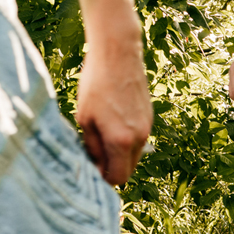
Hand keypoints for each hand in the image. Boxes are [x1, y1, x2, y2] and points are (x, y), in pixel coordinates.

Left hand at [75, 19, 151, 184]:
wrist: (118, 54)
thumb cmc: (95, 84)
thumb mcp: (84, 119)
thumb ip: (91, 147)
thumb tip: (95, 165)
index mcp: (122, 141)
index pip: (118, 178)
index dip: (103, 179)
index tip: (90, 169)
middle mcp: (140, 137)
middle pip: (128, 170)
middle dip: (111, 168)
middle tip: (92, 155)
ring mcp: (147, 126)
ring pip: (134, 154)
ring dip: (119, 154)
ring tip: (100, 135)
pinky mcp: (149, 116)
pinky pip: (138, 139)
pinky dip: (126, 140)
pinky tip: (111, 122)